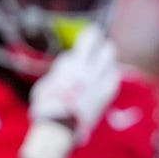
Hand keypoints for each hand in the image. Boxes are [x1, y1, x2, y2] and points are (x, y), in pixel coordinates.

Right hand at [29, 24, 119, 140]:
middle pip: (103, 47)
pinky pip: (114, 78)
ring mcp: (97, 81)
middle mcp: (87, 69)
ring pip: (110, 60)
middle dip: (102, 43)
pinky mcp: (104, 94)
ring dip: (108, 57)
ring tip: (106, 57)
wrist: (59, 125)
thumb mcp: (44, 86)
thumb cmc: (46, 107)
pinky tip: (110, 74)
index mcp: (71, 64)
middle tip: (101, 43)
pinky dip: (112, 74)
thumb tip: (61, 72)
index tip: (93, 32)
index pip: (86, 41)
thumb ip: (57, 75)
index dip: (90, 36)